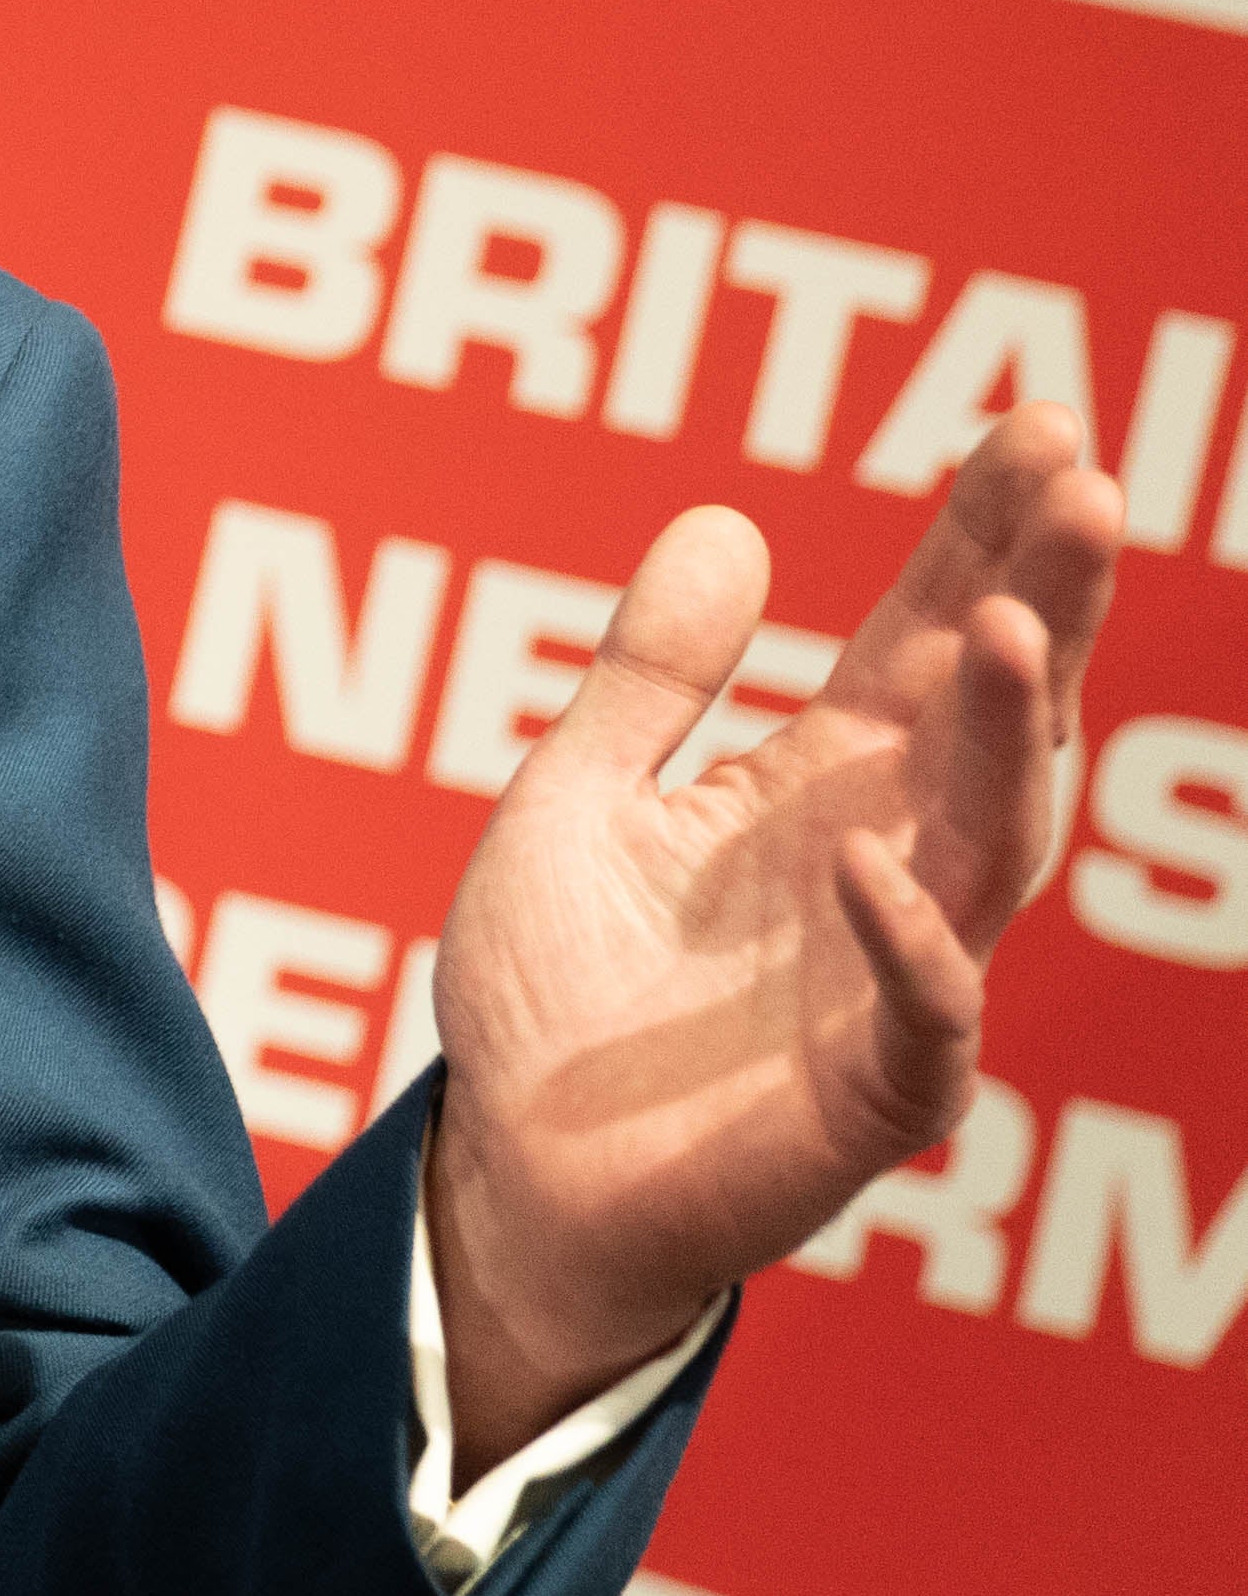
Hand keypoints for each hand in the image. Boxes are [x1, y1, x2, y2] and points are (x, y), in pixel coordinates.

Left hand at [424, 408, 1122, 1461]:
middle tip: (1083, 477)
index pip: (925, 642)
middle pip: (990, 716)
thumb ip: (646, 677)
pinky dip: (906, 946)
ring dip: (1004, 736)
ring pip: (987, 842)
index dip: (982, 537)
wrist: (511, 1172)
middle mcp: (884, 865)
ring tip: (1005, 620)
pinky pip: (921, 1019)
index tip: (1036, 423)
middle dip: (1041, 599)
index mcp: (821, 789)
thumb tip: (723, 521)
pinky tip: (871, 868)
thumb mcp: (572, 799)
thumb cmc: (556, 996)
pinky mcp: (869, 1097)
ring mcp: (892, 980)